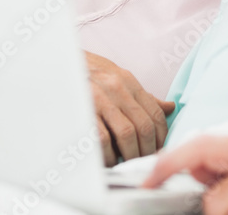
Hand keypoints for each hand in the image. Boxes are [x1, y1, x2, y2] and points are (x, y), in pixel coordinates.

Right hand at [83, 51, 174, 166]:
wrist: (58, 65)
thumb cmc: (89, 75)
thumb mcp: (118, 79)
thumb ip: (142, 97)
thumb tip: (169, 108)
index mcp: (128, 81)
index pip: (155, 113)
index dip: (161, 136)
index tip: (159, 149)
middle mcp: (116, 88)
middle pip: (143, 126)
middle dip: (147, 149)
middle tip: (144, 160)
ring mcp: (99, 99)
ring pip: (126, 134)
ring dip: (130, 154)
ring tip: (127, 162)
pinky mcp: (83, 111)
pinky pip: (102, 139)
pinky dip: (108, 154)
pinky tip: (108, 160)